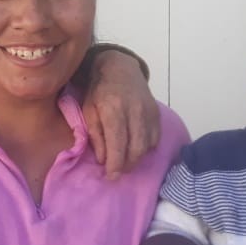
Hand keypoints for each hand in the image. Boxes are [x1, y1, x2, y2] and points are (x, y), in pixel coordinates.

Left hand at [81, 48, 159, 177]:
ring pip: (147, 146)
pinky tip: (135, 148)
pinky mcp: (157, 113)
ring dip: (136, 159)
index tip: (111, 176)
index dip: (116, 164)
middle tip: (117, 171)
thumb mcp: (88, 111)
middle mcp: (134, 112)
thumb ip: (95, 135)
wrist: (119, 68)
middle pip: (136, 149)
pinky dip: (146, 148)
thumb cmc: (98, 91)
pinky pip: (155, 138)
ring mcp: (148, 112)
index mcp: (113, 110)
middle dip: (127, 165)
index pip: (118, 144)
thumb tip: (103, 160)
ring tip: (125, 161)